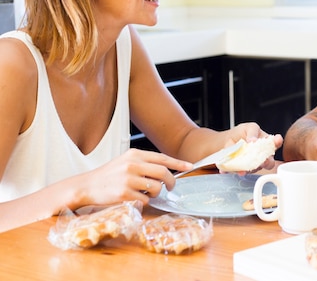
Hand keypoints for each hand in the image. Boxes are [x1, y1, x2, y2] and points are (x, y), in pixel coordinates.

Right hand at [77, 149, 191, 205]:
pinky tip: (136, 198)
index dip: (178, 163)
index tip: (190, 166)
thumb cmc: (110, 175)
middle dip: (171, 182)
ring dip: (156, 193)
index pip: (162, 158)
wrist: (87, 185)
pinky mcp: (124, 193)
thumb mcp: (126, 161)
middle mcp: (133, 164)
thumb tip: (167, 170)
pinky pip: (145, 200)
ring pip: (156, 187)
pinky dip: (144, 201)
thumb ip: (145, 163)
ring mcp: (128, 179)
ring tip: (146, 192)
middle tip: (170, 188)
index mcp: (135, 154)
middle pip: (163, 173)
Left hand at [221, 123, 283, 172]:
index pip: (276, 143)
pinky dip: (233, 170)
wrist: (227, 141)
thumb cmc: (242, 133)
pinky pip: (239, 171)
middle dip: (267, 163)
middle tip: (263, 161)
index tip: (277, 140)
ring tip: (241, 170)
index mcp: (267, 143)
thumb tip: (253, 140)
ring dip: (248, 170)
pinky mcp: (243, 169)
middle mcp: (263, 156)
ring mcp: (253, 164)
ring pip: (254, 169)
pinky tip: (227, 170)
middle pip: (269, 162)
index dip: (277, 142)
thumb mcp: (248, 128)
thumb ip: (252, 132)